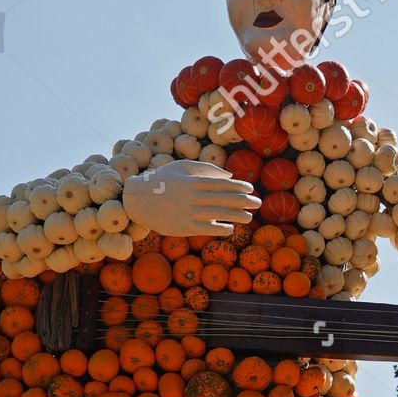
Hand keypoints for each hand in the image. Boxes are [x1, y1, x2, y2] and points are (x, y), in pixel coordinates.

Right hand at [121, 159, 259, 237]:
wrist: (139, 200)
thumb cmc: (163, 181)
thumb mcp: (182, 167)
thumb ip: (206, 169)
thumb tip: (229, 175)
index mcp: (194, 181)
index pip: (222, 184)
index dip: (239, 186)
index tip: (250, 188)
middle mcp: (193, 196)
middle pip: (224, 199)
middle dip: (244, 201)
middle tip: (258, 203)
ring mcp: (189, 212)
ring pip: (218, 214)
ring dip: (236, 216)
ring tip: (249, 217)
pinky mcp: (184, 227)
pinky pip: (206, 229)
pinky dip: (220, 228)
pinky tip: (230, 229)